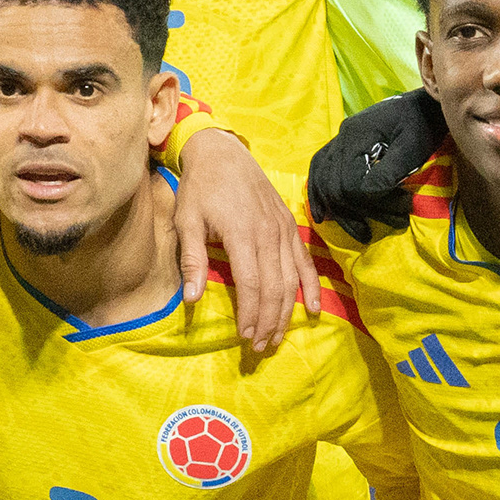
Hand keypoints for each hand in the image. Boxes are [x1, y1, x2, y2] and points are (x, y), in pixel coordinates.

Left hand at [173, 127, 307, 350]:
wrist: (223, 152)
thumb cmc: (200, 188)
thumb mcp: (187, 220)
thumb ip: (191, 260)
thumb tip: (192, 299)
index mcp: (242, 233)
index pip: (252, 284)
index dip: (250, 314)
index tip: (244, 337)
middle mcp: (268, 234)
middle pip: (275, 287)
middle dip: (268, 321)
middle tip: (259, 346)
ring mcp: (283, 230)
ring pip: (291, 279)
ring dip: (286, 311)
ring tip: (277, 336)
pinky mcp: (290, 226)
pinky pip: (306, 262)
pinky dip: (311, 287)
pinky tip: (312, 309)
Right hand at [307, 89, 445, 235]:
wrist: (423, 106)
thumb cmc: (422, 126)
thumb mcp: (412, 148)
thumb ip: (390, 171)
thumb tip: (369, 195)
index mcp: (356, 136)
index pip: (350, 183)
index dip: (372, 203)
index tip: (402, 209)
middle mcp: (342, 137)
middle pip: (334, 186)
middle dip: (357, 212)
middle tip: (386, 225)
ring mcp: (339, 140)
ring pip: (322, 181)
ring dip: (338, 211)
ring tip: (359, 232)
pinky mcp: (342, 146)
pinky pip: (320, 171)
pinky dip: (319, 194)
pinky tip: (324, 215)